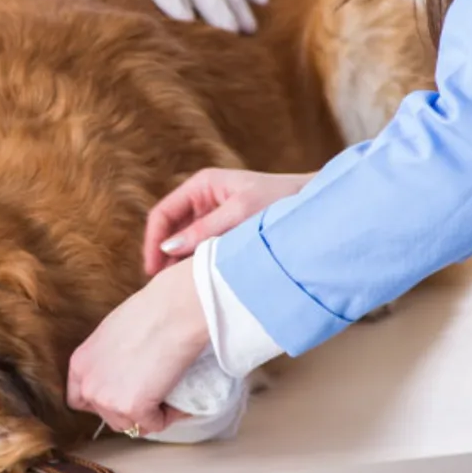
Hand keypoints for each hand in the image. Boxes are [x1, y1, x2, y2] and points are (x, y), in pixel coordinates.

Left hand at [67, 259, 208, 436]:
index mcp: (80, 363)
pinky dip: (168, 416)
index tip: (122, 396)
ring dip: (147, 416)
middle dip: (128, 411)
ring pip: (129, 425)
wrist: (171, 313)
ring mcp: (107, 399)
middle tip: (150, 394)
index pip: (78, 399)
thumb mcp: (111, 335)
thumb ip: (107, 359)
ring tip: (165, 394)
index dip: (102, 402)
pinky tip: (175, 397)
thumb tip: (121, 373)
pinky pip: (153, 425)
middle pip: (106, 416)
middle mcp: (88, 384)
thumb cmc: (149, 314)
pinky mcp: (132, 408)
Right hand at [143, 168, 313, 275]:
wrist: (318, 208)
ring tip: (179, 287)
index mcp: (202, 185)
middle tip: (162, 285)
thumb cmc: (283, 201)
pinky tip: (199, 280)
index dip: (154, 242)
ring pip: (186, 241)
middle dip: (164, 255)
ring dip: (180, 261)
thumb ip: (204, 231)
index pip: (163, 213)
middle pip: (171, 229)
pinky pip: (203, 248)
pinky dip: (197, 263)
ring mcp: (215, 216)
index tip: (152, 270)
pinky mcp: (227, 232)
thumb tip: (169, 247)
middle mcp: (204, 199)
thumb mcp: (241, 214)